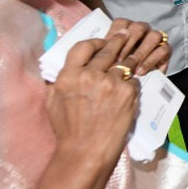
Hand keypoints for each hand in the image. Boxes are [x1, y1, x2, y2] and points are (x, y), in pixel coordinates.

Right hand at [46, 33, 140, 169]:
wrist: (85, 152)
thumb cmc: (68, 130)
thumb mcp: (53, 101)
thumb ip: (60, 80)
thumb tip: (68, 67)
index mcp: (69, 75)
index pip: (83, 46)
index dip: (95, 42)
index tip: (102, 41)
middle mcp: (89, 75)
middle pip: (107, 51)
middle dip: (117, 43)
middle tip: (125, 36)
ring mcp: (110, 83)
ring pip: (124, 64)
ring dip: (128, 62)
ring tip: (134, 57)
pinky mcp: (126, 93)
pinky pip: (133, 81)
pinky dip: (132, 83)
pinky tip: (130, 88)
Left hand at [106, 18, 171, 75]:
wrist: (132, 86)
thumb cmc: (119, 71)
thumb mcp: (108, 61)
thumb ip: (105, 52)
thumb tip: (100, 47)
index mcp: (126, 29)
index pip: (122, 23)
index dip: (115, 35)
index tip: (108, 49)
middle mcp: (143, 31)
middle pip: (138, 28)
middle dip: (128, 44)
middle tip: (119, 60)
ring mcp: (155, 39)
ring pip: (154, 36)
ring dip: (141, 52)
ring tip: (132, 66)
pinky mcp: (166, 50)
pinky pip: (163, 50)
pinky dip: (150, 61)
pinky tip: (140, 71)